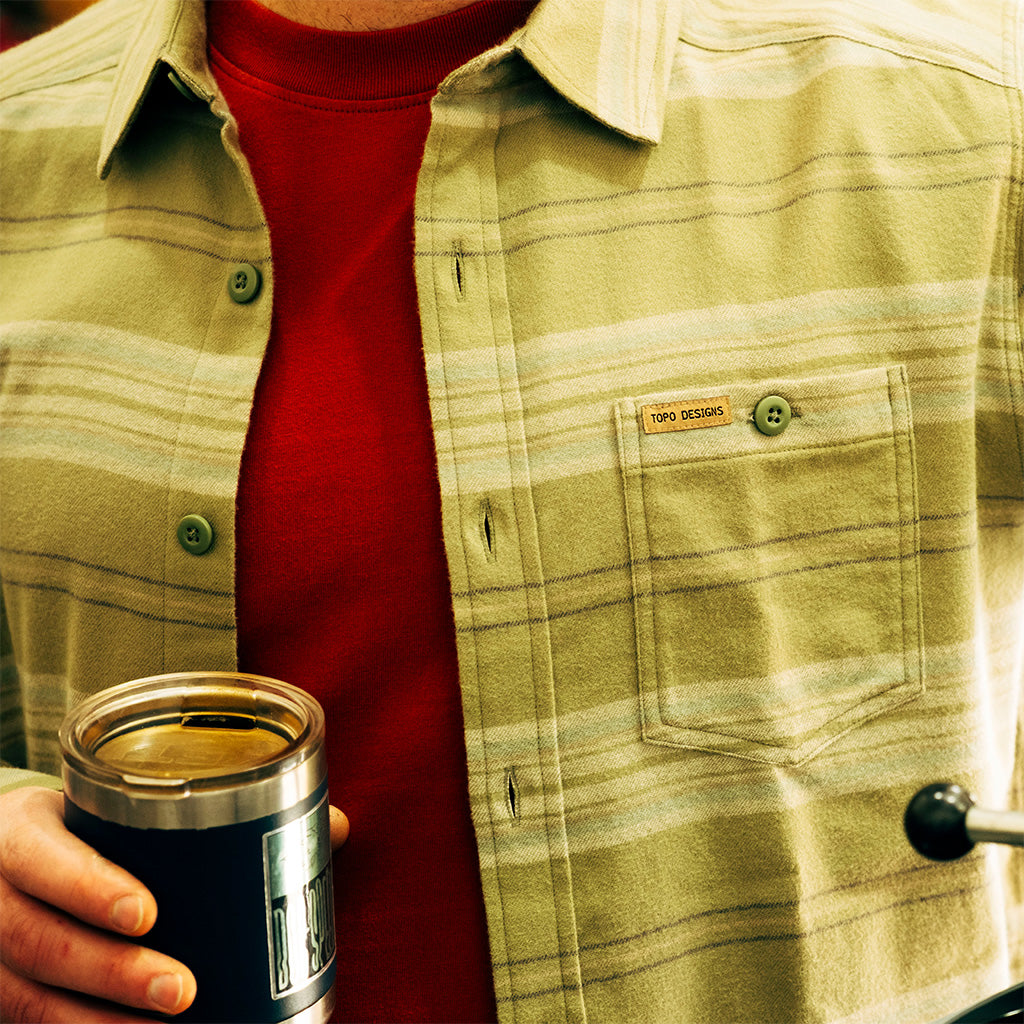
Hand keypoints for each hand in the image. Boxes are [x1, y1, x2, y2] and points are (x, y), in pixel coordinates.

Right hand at [0, 787, 350, 1022]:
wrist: (0, 858)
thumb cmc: (82, 825)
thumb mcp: (115, 802)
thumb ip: (210, 809)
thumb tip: (332, 825)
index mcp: (23, 834)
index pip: (46, 860)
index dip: (91, 888)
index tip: (149, 912)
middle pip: (43, 943)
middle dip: (115, 972)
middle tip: (183, 990)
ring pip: (35, 999)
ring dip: (103, 1021)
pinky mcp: (1, 997)